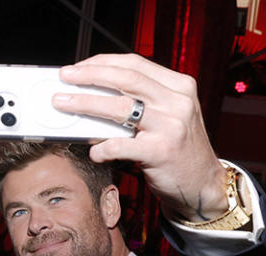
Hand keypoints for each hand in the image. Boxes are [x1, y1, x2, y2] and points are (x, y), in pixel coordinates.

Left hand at [52, 53, 228, 221]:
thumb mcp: (166, 116)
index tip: (78, 67)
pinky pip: (121, 145)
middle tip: (65, 77)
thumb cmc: (177, 148)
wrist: (202, 183)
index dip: (103, 63)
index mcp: (178, 86)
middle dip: (89, 75)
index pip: (135, 65)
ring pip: (120, 108)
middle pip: (126, 80)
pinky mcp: (162, 152)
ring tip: (63, 103)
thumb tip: (93, 94)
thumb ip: (140, 102)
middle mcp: (177, 102)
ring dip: (86, 103)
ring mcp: (171, 126)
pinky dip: (101, 147)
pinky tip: (92, 151)